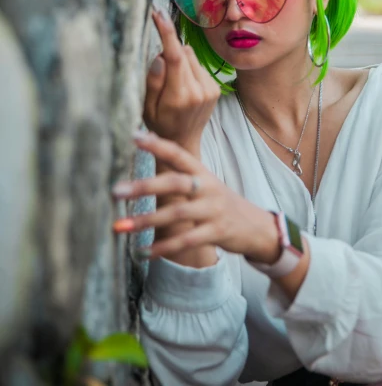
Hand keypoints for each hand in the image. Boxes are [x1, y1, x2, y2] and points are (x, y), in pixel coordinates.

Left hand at [112, 132, 280, 263]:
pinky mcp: (217, 233)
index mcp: (202, 173)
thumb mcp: (205, 183)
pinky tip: (144, 254)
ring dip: (147, 221)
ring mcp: (213, 210)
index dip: (158, 145)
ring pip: (177, 214)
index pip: (179, 154)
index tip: (134, 137)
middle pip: (175, 183)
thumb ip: (180, 171)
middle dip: (144, 186)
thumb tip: (149, 142)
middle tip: (116, 191)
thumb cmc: (219, 202)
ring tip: (120, 227)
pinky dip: (164, 248)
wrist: (256, 226)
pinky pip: (187, 241)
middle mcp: (208, 188)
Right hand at [144, 8, 220, 150]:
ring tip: (172, 82)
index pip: (174, 57)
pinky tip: (183, 85)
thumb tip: (159, 57)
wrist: (183, 142)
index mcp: (179, 97)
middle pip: (183, 52)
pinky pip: (198, 64)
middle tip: (159, 69)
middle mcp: (198, 91)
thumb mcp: (146, 107)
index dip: (166, 32)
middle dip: (170, 51)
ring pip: (192, 56)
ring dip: (180, 60)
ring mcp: (210, 89)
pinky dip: (188, 68)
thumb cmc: (158, 124)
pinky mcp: (216, 87)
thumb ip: (152, 82)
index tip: (158, 14)